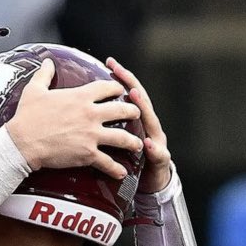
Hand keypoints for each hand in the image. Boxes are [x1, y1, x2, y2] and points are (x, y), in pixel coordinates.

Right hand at [7, 59, 143, 178]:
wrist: (22, 143)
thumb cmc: (27, 117)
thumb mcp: (35, 90)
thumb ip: (44, 74)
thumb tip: (48, 62)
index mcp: (81, 96)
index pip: (109, 87)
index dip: (118, 88)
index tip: (122, 91)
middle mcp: (91, 114)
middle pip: (122, 110)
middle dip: (133, 113)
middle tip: (137, 115)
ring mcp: (91, 135)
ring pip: (122, 138)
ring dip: (132, 141)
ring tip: (138, 144)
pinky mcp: (87, 154)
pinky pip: (108, 162)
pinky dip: (116, 169)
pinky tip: (122, 172)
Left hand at [106, 57, 171, 192]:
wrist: (153, 182)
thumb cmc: (130, 160)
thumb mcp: (119, 140)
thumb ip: (108, 124)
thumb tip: (87, 107)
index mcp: (138, 120)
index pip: (129, 93)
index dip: (121, 78)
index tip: (110, 63)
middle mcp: (149, 126)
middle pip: (141, 102)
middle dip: (132, 86)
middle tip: (121, 73)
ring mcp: (156, 141)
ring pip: (151, 122)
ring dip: (143, 109)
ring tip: (134, 97)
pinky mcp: (159, 160)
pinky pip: (158, 154)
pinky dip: (153, 148)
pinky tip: (148, 143)